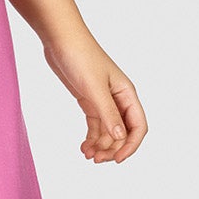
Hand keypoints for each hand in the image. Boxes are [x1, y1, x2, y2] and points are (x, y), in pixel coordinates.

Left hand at [42, 31, 146, 164]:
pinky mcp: (89, 100)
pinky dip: (91, 137)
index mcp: (127, 94)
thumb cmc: (80, 57)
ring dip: (100, 145)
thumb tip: (120, 137)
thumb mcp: (94, 87)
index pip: (138, 127)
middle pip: (123, 132)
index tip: (116, 159)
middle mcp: (118, 99)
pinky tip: (84, 147)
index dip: (130, 145)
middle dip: (112, 148)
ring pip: (108, 131)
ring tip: (87, 155)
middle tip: (96, 159)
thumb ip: (107, 113)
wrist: (60, 39)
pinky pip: (95, 124)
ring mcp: (103, 100)